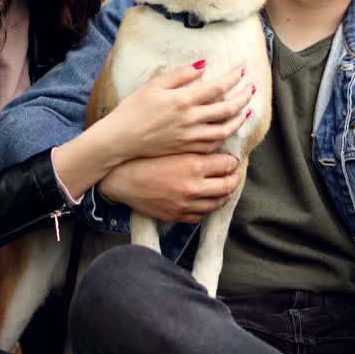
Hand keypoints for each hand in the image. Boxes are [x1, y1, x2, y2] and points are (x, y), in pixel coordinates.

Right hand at [93, 62, 253, 161]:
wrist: (121, 140)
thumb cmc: (133, 109)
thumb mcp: (154, 86)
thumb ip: (180, 75)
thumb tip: (202, 65)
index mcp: (183, 100)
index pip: (217, 87)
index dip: (232, 78)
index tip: (241, 72)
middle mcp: (191, 119)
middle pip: (227, 109)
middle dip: (243, 97)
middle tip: (252, 89)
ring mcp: (190, 137)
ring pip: (224, 130)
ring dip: (239, 119)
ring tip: (246, 111)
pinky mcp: (186, 149)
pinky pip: (213, 144)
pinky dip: (224, 137)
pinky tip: (227, 131)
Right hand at [99, 152, 239, 223]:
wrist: (120, 179)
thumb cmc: (143, 156)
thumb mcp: (172, 144)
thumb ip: (195, 141)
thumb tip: (214, 137)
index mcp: (194, 164)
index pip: (228, 164)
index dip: (232, 161)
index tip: (231, 159)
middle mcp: (194, 186)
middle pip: (228, 185)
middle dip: (234, 179)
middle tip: (233, 174)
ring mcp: (186, 204)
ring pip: (218, 203)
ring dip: (224, 195)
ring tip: (223, 188)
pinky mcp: (177, 216)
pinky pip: (201, 215)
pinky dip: (207, 208)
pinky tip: (205, 200)